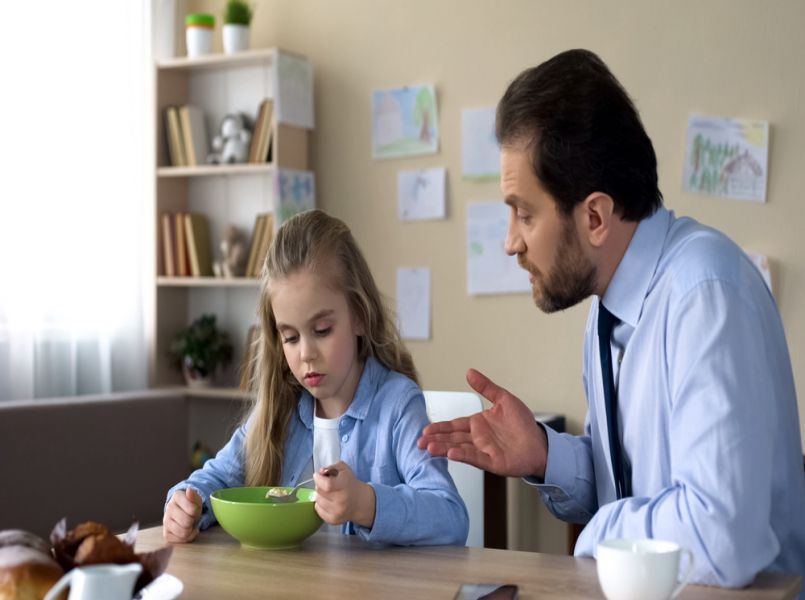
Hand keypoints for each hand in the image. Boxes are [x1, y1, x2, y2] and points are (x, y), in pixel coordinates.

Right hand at [163, 487, 201, 542]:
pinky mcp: (166, 534)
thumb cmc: (191, 506)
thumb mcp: (196, 499)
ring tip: (189, 524)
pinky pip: (179, 541)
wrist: (184, 512)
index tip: (194, 509)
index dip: (196, 511)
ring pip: (183, 533)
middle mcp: (168, 508)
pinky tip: (187, 531)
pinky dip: (186, 538)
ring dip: (190, 530)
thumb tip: (189, 490)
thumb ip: (194, 495)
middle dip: (193, 521)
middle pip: (187, 522)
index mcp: (177, 496)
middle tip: (192, 518)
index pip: (192, 509)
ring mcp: (165, 521)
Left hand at [313, 461, 375, 528]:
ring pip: (317, 500)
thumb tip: (321, 472)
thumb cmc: (349, 483)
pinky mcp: (333, 520)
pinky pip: (318, 509)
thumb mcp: (344, 469)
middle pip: (319, 491)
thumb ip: (332, 467)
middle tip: (326, 484)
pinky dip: (320, 504)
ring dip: (320, 495)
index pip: (327, 484)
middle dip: (319, 485)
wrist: (359, 502)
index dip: (319, 479)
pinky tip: (328, 502)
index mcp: (345, 486)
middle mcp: (342, 501)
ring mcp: (337, 512)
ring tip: (328, 493)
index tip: (318, 475)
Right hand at [417, 369, 547, 477]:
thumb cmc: (523, 424)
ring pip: (458, 448)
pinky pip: (474, 458)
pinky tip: (450, 454)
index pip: (454, 425)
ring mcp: (483, 451)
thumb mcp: (504, 400)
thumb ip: (486, 387)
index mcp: (478, 424)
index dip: (440, 427)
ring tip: (429, 448)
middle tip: (420, 441)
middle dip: (435, 439)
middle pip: (452, 438)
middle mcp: (477, 438)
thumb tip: (470, 372)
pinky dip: (462, 456)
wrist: (540, 443)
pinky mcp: (492, 461)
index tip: (426, 429)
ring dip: (444, 448)